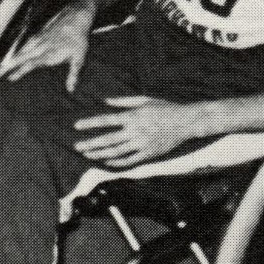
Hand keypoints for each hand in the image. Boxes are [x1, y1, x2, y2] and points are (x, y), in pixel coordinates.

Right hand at [0, 2, 95, 89]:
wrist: (75, 17)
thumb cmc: (78, 39)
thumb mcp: (80, 57)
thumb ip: (74, 74)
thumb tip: (70, 90)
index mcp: (48, 53)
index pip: (30, 64)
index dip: (19, 71)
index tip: (9, 79)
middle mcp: (39, 47)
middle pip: (19, 59)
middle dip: (5, 68)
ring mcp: (36, 40)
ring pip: (18, 53)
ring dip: (7, 62)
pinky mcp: (36, 36)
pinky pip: (22, 47)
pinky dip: (14, 54)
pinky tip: (11, 59)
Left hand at [74, 95, 196, 169]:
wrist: (186, 122)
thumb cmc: (164, 108)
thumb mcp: (143, 100)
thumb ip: (122, 102)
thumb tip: (105, 101)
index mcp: (132, 116)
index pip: (105, 120)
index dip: (90, 123)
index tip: (76, 126)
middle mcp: (135, 131)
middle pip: (108, 140)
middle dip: (90, 144)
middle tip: (77, 146)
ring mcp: (142, 144)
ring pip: (117, 152)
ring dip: (100, 154)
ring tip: (88, 155)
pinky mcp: (150, 154)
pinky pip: (130, 161)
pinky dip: (118, 163)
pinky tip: (107, 163)